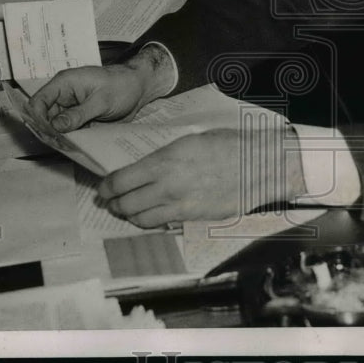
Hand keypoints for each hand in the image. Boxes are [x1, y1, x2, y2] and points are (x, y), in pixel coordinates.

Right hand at [26, 44, 175, 132]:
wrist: (139, 87)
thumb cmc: (122, 86)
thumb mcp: (101, 101)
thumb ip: (78, 114)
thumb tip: (56, 125)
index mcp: (64, 84)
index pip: (39, 101)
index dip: (37, 118)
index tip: (45, 134)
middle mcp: (64, 96)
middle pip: (44, 117)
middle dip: (49, 132)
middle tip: (59, 146)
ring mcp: (71, 108)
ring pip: (56, 126)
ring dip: (60, 137)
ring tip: (68, 148)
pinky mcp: (80, 117)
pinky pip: (69, 130)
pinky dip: (71, 138)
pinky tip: (76, 147)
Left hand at [98, 127, 306, 226]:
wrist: (259, 166)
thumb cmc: (229, 146)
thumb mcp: (192, 139)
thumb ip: (165, 154)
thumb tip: (144, 165)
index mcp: (165, 160)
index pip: (121, 180)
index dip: (107, 187)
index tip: (104, 187)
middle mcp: (168, 185)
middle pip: (125, 203)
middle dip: (113, 203)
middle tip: (110, 201)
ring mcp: (180, 205)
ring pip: (140, 219)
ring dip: (128, 215)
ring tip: (125, 210)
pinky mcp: (193, 218)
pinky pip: (162, 224)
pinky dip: (150, 222)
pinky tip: (150, 216)